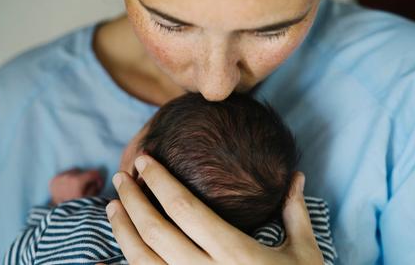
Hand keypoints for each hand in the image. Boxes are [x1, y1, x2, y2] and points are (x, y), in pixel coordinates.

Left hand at [49, 168, 103, 205]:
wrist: (59, 215)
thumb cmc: (77, 207)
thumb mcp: (91, 199)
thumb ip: (96, 187)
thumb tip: (96, 181)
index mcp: (77, 181)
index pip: (94, 172)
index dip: (98, 179)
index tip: (97, 185)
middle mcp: (67, 176)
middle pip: (83, 171)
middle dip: (86, 178)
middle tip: (86, 187)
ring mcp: (59, 178)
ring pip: (73, 172)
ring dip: (77, 177)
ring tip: (76, 187)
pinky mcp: (53, 180)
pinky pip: (64, 174)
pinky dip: (68, 179)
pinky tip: (68, 188)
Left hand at [106, 155, 322, 264]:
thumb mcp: (305, 253)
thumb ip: (295, 213)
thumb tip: (298, 176)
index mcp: (235, 253)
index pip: (184, 207)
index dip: (159, 180)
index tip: (144, 160)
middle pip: (155, 230)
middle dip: (132, 199)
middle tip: (121, 176)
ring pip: (141, 261)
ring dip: (121, 231)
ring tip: (114, 207)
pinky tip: (110, 257)